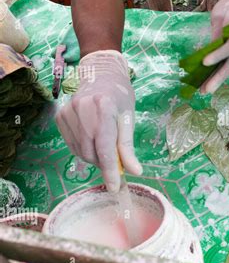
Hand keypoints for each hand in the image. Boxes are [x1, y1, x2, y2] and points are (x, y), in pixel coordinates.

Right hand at [55, 50, 141, 192]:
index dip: (110, 171)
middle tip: (115, 160)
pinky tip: (92, 140)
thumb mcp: (129, 119)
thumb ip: (128, 147)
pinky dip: (83, 150)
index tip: (115, 188)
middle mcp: (82, 108)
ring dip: (94, 157)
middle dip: (104, 163)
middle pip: (91, 152)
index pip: (105, 147)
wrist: (101, 75)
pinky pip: (71, 145)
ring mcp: (67, 112)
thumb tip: (135, 172)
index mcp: (104, 107)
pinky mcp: (59, 117)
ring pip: (79, 151)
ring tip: (104, 145)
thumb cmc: (120, 97)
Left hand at [200, 0, 228, 93]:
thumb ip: (217, 32)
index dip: (219, 54)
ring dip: (217, 79)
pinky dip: (218, 73)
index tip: (205, 62)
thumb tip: (210, 50)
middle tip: (206, 90)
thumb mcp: (219, 14)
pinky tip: (208, 82)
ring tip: (204, 90)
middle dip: (219, 77)